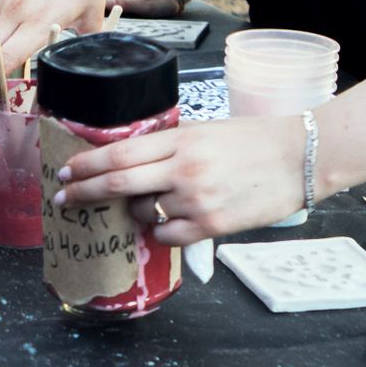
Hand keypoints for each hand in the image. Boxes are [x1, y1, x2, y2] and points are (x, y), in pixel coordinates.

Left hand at [56, 114, 307, 245]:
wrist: (301, 158)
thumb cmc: (256, 140)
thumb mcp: (207, 131)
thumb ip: (172, 145)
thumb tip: (134, 160)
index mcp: (182, 140)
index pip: (119, 153)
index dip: (86, 164)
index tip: (66, 171)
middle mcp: (184, 170)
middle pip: (118, 182)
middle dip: (84, 192)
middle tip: (64, 198)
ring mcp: (196, 200)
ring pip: (143, 212)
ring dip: (136, 211)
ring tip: (151, 204)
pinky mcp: (211, 227)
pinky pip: (168, 235)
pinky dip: (162, 231)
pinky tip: (174, 221)